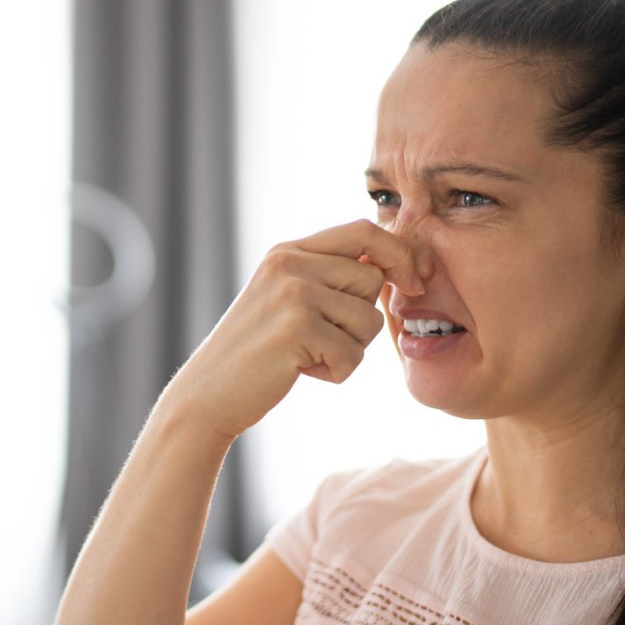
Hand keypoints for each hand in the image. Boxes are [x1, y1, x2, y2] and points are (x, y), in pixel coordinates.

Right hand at [166, 219, 422, 440]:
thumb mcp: (288, 299)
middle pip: (372, 280)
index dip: (400, 253)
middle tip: (324, 339)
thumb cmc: (259, 353)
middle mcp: (290, 263)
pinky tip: (303, 371)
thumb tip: (394, 265)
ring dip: (350, 349)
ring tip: (310, 356)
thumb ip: (329, 277)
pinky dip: (338, 372)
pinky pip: (354, 354)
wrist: (208, 394)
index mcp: (289, 250)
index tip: (415, 282)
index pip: (364, 230)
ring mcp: (292, 293)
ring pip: (369, 320)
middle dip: (362, 319)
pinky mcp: (297, 328)